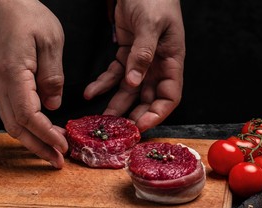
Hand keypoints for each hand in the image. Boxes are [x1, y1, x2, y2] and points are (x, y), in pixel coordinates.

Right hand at [0, 0, 67, 167]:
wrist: (4, 5)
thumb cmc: (28, 17)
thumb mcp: (50, 42)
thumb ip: (52, 76)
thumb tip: (54, 105)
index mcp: (14, 74)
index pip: (29, 115)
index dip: (46, 135)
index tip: (64, 146)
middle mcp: (2, 85)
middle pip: (17, 127)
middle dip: (39, 147)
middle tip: (58, 161)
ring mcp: (0, 86)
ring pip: (13, 124)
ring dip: (34, 141)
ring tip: (54, 152)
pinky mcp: (4, 85)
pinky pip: (15, 114)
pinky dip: (30, 128)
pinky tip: (45, 132)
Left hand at [84, 0, 185, 131]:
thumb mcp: (150, 25)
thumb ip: (143, 54)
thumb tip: (134, 82)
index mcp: (171, 61)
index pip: (169, 96)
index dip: (158, 114)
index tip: (142, 126)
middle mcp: (157, 66)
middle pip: (148, 98)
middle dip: (135, 115)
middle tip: (119, 130)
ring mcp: (140, 62)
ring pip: (129, 91)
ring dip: (116, 105)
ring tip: (101, 119)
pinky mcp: (125, 54)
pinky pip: (114, 75)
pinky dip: (102, 84)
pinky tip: (90, 92)